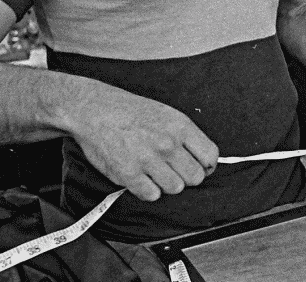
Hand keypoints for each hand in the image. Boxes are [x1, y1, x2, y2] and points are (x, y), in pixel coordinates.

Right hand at [69, 87, 217, 202]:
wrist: (94, 110)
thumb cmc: (130, 112)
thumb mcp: (166, 114)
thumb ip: (186, 136)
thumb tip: (203, 160)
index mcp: (180, 126)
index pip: (210, 156)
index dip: (207, 166)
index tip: (198, 166)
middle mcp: (167, 143)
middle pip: (196, 177)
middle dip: (186, 176)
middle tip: (173, 170)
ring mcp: (148, 160)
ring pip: (175, 188)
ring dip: (166, 183)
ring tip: (153, 171)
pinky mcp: (128, 174)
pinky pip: (152, 195)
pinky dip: (147, 190)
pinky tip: (140, 176)